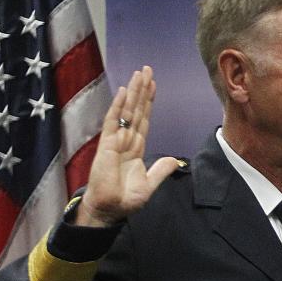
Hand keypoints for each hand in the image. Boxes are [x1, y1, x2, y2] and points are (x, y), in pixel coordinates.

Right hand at [77, 67, 179, 226]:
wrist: (108, 210)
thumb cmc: (125, 200)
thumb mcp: (149, 185)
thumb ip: (161, 171)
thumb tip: (174, 160)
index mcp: (136, 148)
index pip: (144, 119)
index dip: (148, 102)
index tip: (153, 85)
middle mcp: (126, 141)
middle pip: (136, 109)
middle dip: (142, 90)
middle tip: (147, 69)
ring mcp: (115, 141)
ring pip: (126, 111)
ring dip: (133, 92)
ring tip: (139, 73)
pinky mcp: (107, 146)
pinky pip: (113, 121)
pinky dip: (118, 106)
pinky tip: (124, 92)